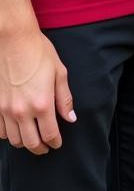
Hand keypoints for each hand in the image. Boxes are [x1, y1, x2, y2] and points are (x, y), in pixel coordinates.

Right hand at [0, 29, 74, 154]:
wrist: (13, 41)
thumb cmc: (39, 53)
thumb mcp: (59, 73)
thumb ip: (65, 99)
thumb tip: (70, 118)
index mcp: (42, 103)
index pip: (49, 134)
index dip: (55, 142)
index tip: (57, 144)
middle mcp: (22, 111)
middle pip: (30, 142)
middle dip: (40, 149)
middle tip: (46, 148)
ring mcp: (6, 110)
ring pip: (13, 139)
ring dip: (24, 143)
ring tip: (32, 140)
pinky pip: (0, 131)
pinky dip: (9, 135)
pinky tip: (16, 129)